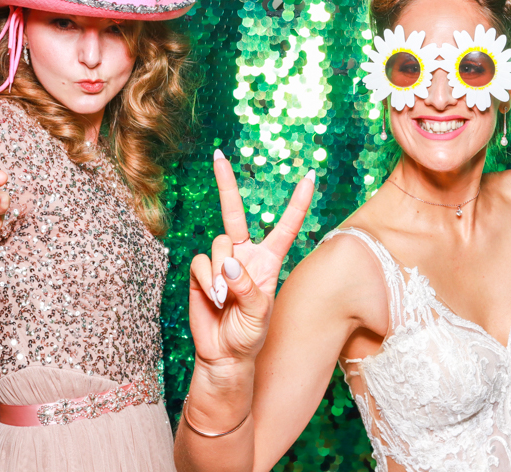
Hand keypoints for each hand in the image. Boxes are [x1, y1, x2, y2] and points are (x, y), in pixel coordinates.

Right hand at [187, 150, 314, 372]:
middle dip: (225, 184)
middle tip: (218, 155)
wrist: (223, 355)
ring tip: (225, 299)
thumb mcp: (260, 313)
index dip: (297, 203)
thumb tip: (227, 263)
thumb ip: (247, 287)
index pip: (285, 226)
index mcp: (268, 261)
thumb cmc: (249, 336)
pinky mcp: (199, 272)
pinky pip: (199, 261)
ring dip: (220, 272)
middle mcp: (244, 256)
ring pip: (218, 244)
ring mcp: (220, 263)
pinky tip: (212, 298)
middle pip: (235, 213)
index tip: (310, 177)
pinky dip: (206, 278)